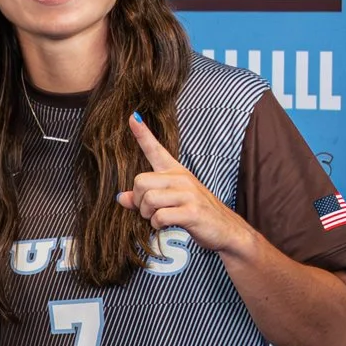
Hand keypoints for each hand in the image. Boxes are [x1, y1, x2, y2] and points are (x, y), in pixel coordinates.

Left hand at [117, 115, 248, 255]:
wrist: (225, 228)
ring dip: (147, 215)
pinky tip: (167, 225)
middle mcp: (181, 178)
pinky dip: (158, 225)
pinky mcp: (191, 211)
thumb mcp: (170, 202)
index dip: (142, 134)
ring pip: (148, 199)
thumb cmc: (196, 214)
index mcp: (175, 172)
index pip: (156, 149)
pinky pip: (160, 216)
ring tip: (159, 219)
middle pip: (140, 181)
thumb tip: (120, 197)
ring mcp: (187, 194)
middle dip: (138, 201)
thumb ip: (144, 199)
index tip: (132, 117)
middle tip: (149, 211)